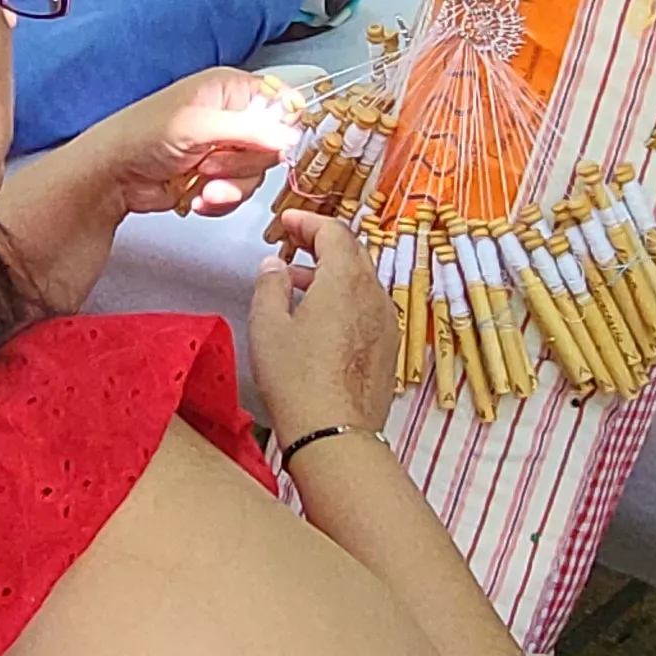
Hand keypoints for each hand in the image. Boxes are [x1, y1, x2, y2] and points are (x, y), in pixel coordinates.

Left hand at [78, 68, 301, 216]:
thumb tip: (289, 136)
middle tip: (211, 162)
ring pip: (256, 174)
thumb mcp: (197, 126)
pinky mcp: (215, 178)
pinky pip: (239, 193)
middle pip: (271, 144)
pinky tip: (197, 197)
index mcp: (229, 89)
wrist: (112, 176)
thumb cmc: (142, 136)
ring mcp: (224, 149)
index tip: (268, 145)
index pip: (279, 102)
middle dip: (243, 163)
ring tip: (200, 180)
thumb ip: (248, 131)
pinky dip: (220, 200)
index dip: (280, 126)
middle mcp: (231, 116)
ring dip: (230, 185)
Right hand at [249, 211, 398, 444]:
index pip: (334, 232)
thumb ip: (270, 285)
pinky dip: (344, 299)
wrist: (335, 434)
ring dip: (330, 273)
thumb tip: (274, 264)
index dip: (308, 222)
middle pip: (352, 252)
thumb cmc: (297, 380)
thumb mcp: (267, 326)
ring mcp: (386, 321)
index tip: (286, 222)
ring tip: (295, 284)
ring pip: (360, 281)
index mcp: (346, 280)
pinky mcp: (388, 347)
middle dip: (321, 243)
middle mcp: (374, 294)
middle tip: (292, 244)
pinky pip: (367, 308)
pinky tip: (318, 318)